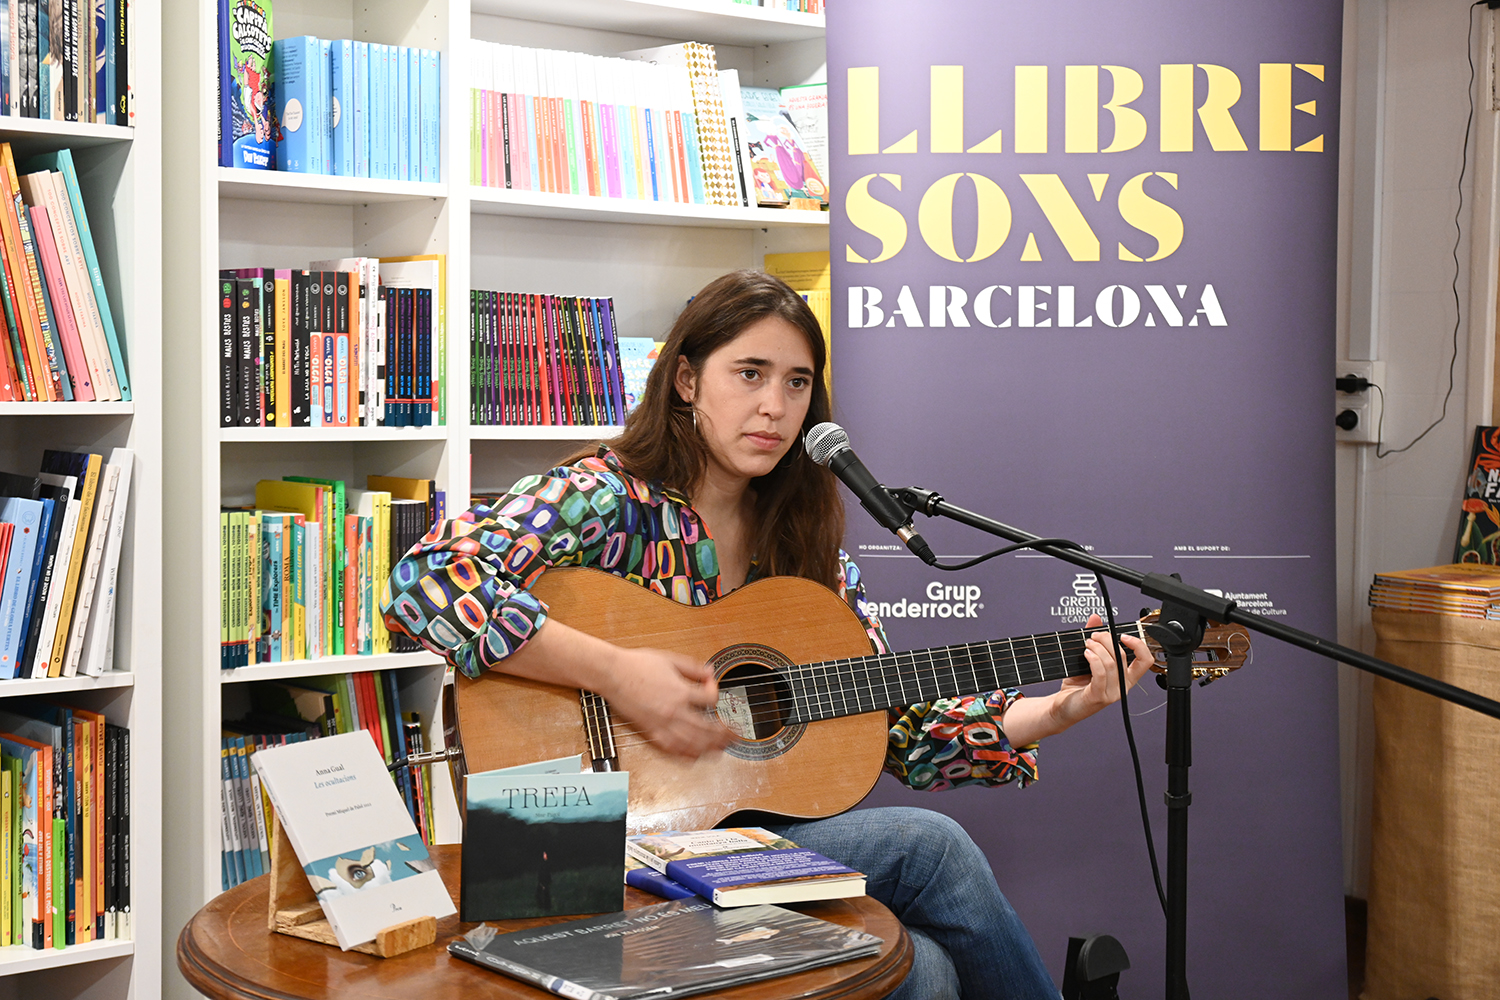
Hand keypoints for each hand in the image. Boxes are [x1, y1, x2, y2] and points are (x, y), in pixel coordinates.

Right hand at [496, 620, 729, 759]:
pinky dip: (686, 754)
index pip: (710, 700)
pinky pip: (672, 748)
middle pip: (707, 729)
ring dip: (710, 747)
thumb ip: (693, 667)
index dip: (716, 693)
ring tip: (723, 749)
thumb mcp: (671, 658)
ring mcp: (662, 724)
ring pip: (692, 743)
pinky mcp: (651, 731)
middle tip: (737, 735)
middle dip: (725, 734)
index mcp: (680, 691)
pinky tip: (695, 756)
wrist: (613, 674)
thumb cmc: (638, 664)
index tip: (712, 687)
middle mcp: (674, 711)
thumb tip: (711, 672)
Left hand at [1046, 613, 1154, 729]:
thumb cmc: (1077, 686)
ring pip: (1112, 663)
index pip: (1145, 661)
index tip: (1124, 635)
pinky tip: (1086, 654)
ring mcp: (1112, 693)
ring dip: (1098, 648)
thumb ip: (1094, 639)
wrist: (1063, 706)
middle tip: (1094, 636)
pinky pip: (1100, 673)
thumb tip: (1096, 619)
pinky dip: (1093, 659)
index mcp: (1125, 677)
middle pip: (1124, 656)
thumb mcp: (1088, 659)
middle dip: (1107, 640)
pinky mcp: (1098, 697)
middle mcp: (1122, 686)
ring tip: (1087, 644)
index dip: (1139, 645)